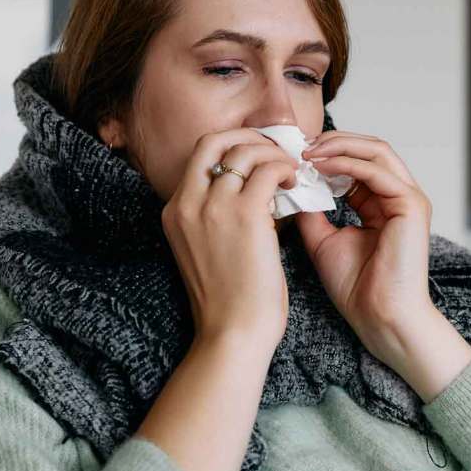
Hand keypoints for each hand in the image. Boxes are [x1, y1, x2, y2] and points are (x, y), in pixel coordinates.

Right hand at [162, 129, 298, 350]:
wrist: (231, 334)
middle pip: (215, 141)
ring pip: (245, 151)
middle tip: (275, 151)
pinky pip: (269, 170)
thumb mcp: (206, 251)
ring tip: (291, 173)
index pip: (200, 156)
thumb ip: (219, 218)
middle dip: (249, 137)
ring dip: (273, 154)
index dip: (231, 146)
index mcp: (175, 212)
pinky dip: (286, 170)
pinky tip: (295, 185)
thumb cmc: (229, 302)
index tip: (256, 154)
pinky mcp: (245, 215)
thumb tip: (255, 191)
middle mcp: (188, 203)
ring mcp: (214, 206)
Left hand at [292, 133, 432, 349]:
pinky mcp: (411, 205)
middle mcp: (398, 196)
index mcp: (380, 203)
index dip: (326, 153)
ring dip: (339, 145)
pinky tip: (320, 166)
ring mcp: (408, 198)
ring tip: (308, 151)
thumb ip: (312, 210)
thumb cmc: (357, 288)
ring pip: (376, 150)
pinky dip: (346, 163)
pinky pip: (376, 171)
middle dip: (333, 141)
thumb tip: (292, 185)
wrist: (379, 317)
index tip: (293, 153)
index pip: (357, 161)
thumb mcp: (322, 240)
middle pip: (369, 148)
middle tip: (299, 144)